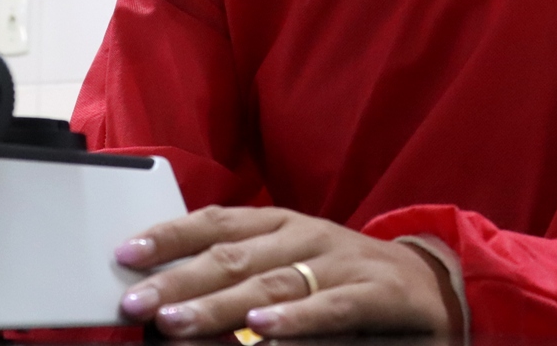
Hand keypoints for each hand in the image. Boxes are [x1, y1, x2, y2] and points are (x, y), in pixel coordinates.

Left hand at [114, 205, 458, 337]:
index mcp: (280, 224)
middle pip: (233, 256)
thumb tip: (173, 295)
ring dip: (221, 305)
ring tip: (179, 321)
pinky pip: (331, 309)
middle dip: (179, 280)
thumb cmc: (345, 279)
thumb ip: (241, 278)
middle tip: (137, 302)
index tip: (125, 254)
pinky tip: (264, 332)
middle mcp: (306, 235)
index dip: (169, 236)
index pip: (215, 223)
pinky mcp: (376, 294)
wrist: (431, 284)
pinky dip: (296, 321)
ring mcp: (341, 262)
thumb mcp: (290, 268)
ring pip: (272, 283)